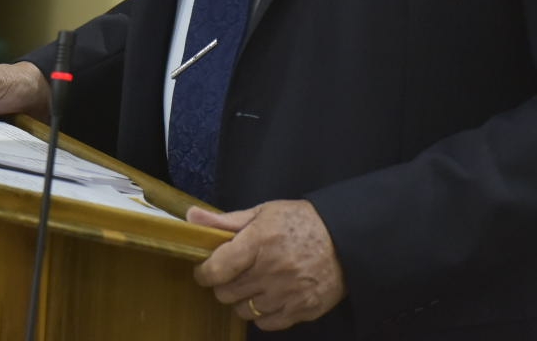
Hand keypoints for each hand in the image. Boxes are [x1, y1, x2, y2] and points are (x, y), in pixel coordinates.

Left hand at [189, 200, 344, 330]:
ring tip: (252, 285)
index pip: (217, 269)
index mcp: (259, 242)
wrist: (345, 239)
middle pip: (226, 293)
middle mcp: (272, 271)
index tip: (204, 270)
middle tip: (232, 274)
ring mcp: (288, 294)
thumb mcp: (263, 213)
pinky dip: (262, 313)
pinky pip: (267, 323)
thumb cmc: (300, 222)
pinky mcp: (303, 310)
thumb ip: (226, 221)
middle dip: (223, 284)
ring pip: (243, 311)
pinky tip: (268, 297)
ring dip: (241, 300)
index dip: (204, 272)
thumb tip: (191, 218)